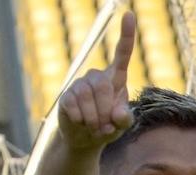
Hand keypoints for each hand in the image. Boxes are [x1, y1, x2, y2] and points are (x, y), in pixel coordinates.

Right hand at [57, 11, 136, 151]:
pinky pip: (73, 105)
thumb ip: (125, 119)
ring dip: (93, 118)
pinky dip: (80, 119)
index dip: (126, 35)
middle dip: (106, 110)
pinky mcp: (66, 96)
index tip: (129, 15)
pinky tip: (81, 123)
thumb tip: (118, 113)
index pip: (122, 53)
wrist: (86, 139)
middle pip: (103, 85)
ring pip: (86, 96)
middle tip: (106, 126)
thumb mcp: (123, 125)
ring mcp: (80, 84)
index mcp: (116, 78)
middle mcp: (97, 76)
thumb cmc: (109, 127)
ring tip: (96, 128)